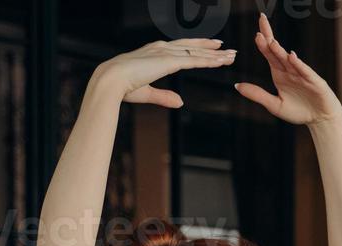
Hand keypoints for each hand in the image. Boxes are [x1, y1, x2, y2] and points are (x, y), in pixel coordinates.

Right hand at [93, 39, 236, 108]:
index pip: (181, 48)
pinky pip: (194, 61)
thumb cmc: (122, 87)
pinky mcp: (168, 61)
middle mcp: (161, 49)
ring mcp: (165, 53)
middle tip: (228, 50)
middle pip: (192, 47)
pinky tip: (221, 62)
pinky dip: (209, 61)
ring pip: (197, 53)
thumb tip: (181, 102)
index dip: (198, 47)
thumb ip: (164, 96)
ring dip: (216, 55)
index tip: (212, 47)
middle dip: (211, 49)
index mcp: (154, 52)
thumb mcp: (148, 92)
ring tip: (231, 56)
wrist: (110, 81)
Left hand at [233, 11, 341, 126]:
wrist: (320, 119)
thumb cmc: (299, 112)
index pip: (269, 54)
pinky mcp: (314, 82)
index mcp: (279, 73)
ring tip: (271, 42)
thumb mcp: (275, 105)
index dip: (262, 44)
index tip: (256, 34)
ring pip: (289, 60)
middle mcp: (290, 70)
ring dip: (280, 51)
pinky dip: (298, 65)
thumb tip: (237, 85)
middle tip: (262, 20)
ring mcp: (302, 74)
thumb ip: (257, 94)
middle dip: (270, 36)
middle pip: (278, 51)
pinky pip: (305, 71)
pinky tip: (291, 57)